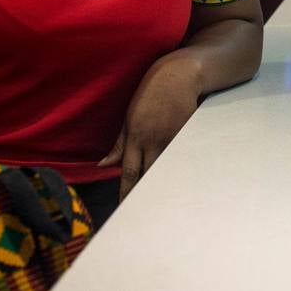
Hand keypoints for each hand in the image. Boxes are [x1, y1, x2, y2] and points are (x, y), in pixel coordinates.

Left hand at [99, 52, 203, 200]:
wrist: (179, 74)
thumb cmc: (151, 92)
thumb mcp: (129, 115)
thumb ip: (118, 143)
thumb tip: (102, 165)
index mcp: (135, 136)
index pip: (128, 172)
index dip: (126, 193)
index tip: (124, 210)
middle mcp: (153, 139)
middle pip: (148, 175)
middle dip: (145, 195)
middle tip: (144, 217)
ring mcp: (172, 137)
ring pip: (166, 168)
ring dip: (163, 185)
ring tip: (163, 206)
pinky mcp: (188, 134)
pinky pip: (182, 157)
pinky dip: (180, 170)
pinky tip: (182, 183)